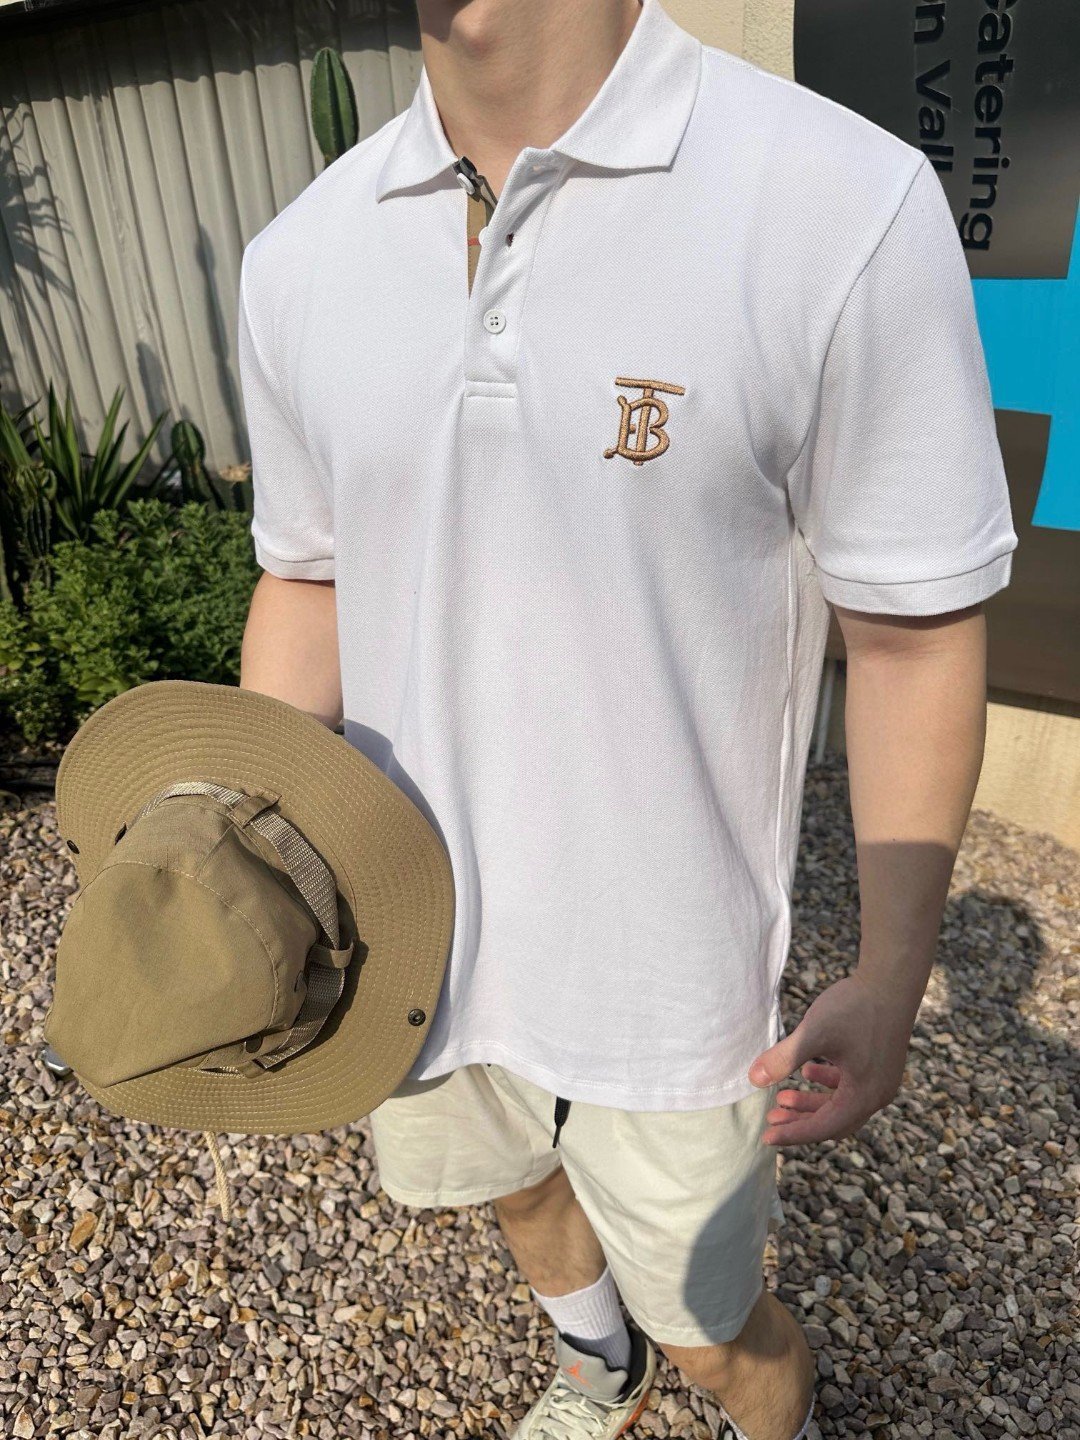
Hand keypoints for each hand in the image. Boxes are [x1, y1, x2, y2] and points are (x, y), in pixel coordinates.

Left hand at [748, 972, 912, 1145]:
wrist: (891, 980)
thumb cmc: (855, 1006)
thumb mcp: (813, 1034)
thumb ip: (783, 1058)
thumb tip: (753, 1081)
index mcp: (864, 1095)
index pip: (824, 1127)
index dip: (793, 1134)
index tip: (766, 1136)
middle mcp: (877, 1094)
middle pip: (834, 1121)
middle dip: (801, 1122)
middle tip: (770, 1119)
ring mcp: (881, 1079)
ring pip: (842, 1104)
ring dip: (812, 1103)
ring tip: (782, 1097)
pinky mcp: (879, 1064)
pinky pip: (850, 1086)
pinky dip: (828, 1084)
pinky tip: (807, 1071)